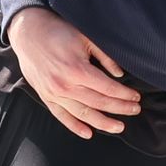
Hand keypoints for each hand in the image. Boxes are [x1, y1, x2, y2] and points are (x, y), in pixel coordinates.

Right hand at [5, 3, 140, 138]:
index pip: (108, 88)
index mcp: (77, 70)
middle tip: (135, 110)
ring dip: (102, 123)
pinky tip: (88, 133)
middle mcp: (65, 85)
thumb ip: (105, 57)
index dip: (124, 94)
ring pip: (83, 114)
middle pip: (99, 102)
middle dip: (120, 108)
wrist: (28, 32)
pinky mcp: (46, 97)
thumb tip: (120, 74)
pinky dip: (75, 127)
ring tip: (119, 127)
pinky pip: (62, 116)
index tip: (137, 97)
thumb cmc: (59, 31)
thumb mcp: (85, 37)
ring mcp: (54, 94)